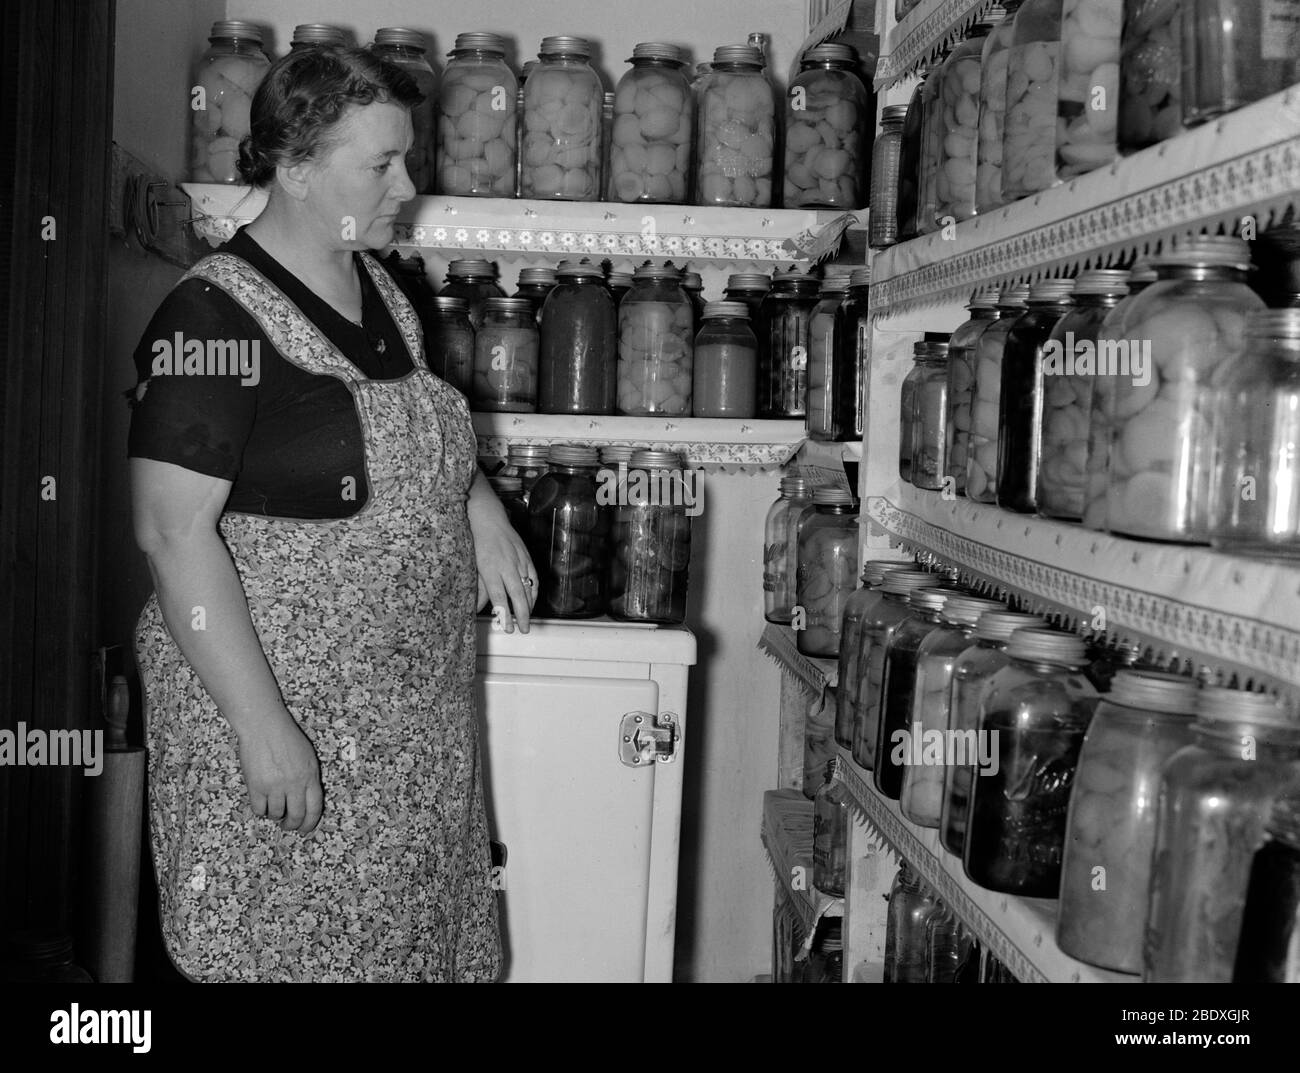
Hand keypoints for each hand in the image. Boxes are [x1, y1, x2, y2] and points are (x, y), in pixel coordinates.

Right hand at [237, 710, 323, 834]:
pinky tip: (261, 803)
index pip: (315, 808)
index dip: (310, 822)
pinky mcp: (256, 787)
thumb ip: (309, 778)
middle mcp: (295, 783)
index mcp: (310, 776)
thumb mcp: (308, 757)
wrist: (264, 726)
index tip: (305, 828)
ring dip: (275, 815)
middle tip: (287, 825)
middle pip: (296, 815)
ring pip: (276, 814)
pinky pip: (259, 809)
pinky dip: (261, 810)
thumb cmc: (286, 738)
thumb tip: (306, 799)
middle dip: (292, 824)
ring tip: (273, 807)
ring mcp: (275, 786)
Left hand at [471, 513, 537, 633]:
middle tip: (523, 629)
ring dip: (529, 605)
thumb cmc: (477, 542)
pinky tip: (533, 600)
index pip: (500, 597)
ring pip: (528, 587)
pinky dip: (535, 590)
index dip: (505, 614)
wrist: (488, 518)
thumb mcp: (473, 566)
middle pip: (518, 595)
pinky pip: (534, 577)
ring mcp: (519, 561)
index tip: (507, 628)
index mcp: (490, 569)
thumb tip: (477, 609)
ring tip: (527, 619)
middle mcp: (506, 566)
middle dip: (522, 615)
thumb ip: (478, 589)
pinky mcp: (526, 556)